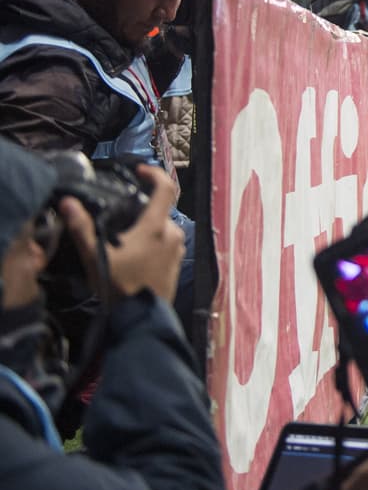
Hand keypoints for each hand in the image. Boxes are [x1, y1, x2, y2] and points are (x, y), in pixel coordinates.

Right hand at [61, 166, 183, 302]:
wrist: (139, 319)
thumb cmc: (119, 286)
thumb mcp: (95, 256)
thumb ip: (81, 228)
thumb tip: (68, 203)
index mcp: (157, 227)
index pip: (166, 189)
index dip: (154, 173)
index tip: (140, 170)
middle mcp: (173, 234)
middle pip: (161, 210)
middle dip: (142, 210)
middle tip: (119, 219)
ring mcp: (178, 250)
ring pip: (163, 227)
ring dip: (147, 228)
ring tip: (124, 240)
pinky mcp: (178, 263)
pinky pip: (167, 243)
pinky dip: (153, 242)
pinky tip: (135, 255)